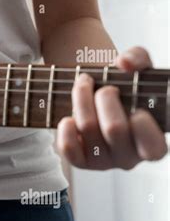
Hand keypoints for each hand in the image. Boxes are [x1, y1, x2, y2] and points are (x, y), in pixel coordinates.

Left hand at [57, 47, 166, 169]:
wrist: (93, 100)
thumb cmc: (123, 89)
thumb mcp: (136, 71)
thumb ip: (139, 59)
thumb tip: (125, 62)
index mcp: (151, 142)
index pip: (154, 149)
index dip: (143, 128)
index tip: (136, 108)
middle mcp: (129, 157)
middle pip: (114, 128)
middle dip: (106, 99)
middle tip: (106, 89)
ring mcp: (103, 161)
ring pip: (88, 128)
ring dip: (82, 99)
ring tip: (84, 85)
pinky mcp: (79, 161)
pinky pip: (68, 148)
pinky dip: (65, 128)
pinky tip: (68, 117)